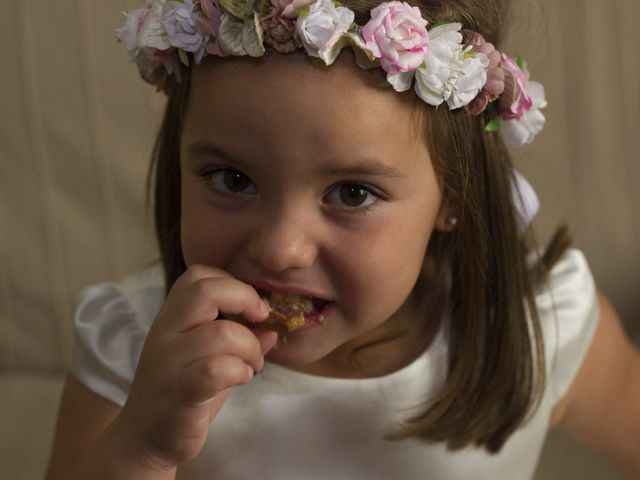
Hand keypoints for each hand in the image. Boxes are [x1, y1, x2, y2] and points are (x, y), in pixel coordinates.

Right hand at [110, 265, 277, 471]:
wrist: (145, 437)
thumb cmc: (184, 390)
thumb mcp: (211, 356)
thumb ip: (240, 337)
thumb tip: (272, 326)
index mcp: (172, 316)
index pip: (199, 274)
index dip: (233, 282)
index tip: (252, 307)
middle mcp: (165, 332)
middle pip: (206, 290)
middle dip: (245, 299)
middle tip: (260, 320)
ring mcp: (169, 361)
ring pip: (222, 333)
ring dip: (250, 347)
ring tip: (251, 364)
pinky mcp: (179, 392)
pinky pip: (217, 369)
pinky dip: (240, 371)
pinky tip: (241, 379)